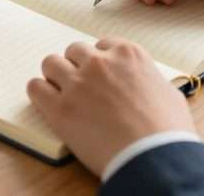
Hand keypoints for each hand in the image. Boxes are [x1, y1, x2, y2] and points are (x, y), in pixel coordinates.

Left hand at [27, 38, 194, 176]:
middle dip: (76, 67)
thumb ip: (148, 81)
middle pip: (74, 51)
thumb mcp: (168, 94)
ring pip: (51, 64)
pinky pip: (35, 87)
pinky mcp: (60, 108)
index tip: (99, 75)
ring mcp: (77, 83)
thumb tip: (143, 85)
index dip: (99, 62)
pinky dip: (40, 94)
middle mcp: (100, 63)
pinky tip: (49, 105)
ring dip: (55, 77)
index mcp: (128, 54)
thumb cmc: (168, 132)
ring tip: (62, 95)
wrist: (155, 157)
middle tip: (80, 87)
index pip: (101, 45)